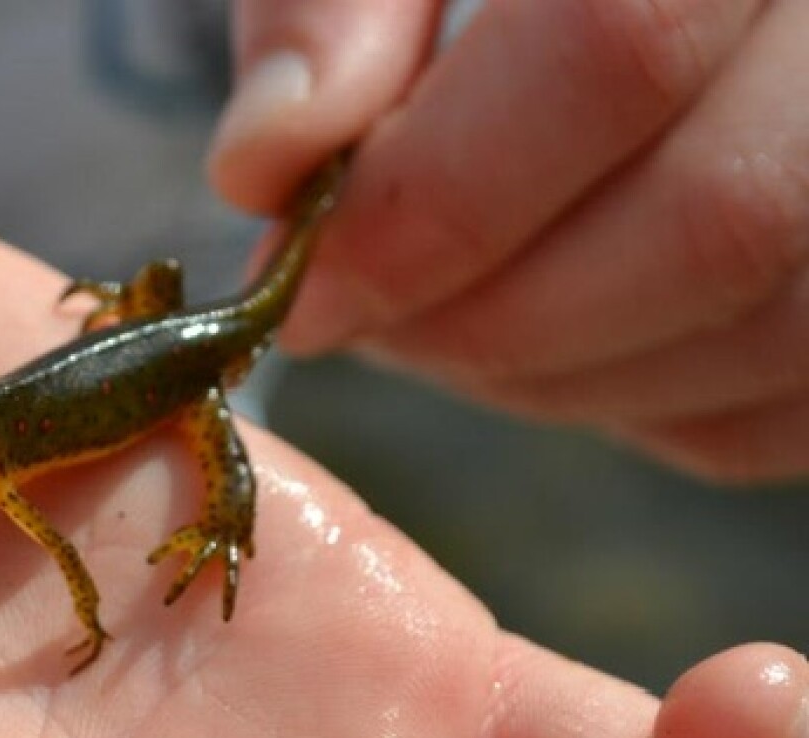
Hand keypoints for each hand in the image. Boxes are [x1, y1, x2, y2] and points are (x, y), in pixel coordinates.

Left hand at [211, 0, 808, 481]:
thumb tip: (266, 163)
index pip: (614, 45)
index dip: (437, 199)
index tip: (305, 283)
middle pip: (719, 216)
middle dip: (487, 316)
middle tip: (361, 317)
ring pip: (771, 326)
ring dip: (557, 376)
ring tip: (438, 321)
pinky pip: (791, 400)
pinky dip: (645, 406)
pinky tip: (546, 344)